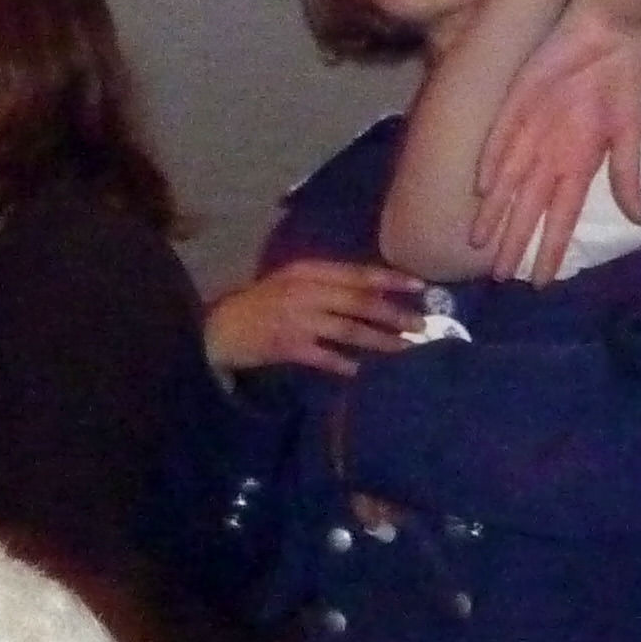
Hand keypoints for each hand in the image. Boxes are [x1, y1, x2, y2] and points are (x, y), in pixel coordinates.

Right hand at [205, 261, 427, 377]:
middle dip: (393, 313)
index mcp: (308, 271)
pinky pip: (325, 356)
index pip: (357, 273)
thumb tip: (373, 289)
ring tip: (405, 347)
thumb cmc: (261, 302)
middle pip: (359, 301)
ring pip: (349, 329)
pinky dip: (345, 363)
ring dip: (380, 339)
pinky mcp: (288, 346)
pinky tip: (363, 371)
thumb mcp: (292, 280)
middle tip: (422, 324)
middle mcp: (306, 291)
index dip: (390, 279)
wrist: (219, 327)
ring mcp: (297, 319)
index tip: (420, 285)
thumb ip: (327, 282)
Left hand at [473, 3, 640, 283]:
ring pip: (507, 180)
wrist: (614, 23)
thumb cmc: (626, 74)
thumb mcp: (630, 132)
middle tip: (497, 278)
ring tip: (478, 245)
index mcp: (580, 161)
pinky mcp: (518, 99)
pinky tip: (480, 188)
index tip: (543, 282)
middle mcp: (552, 151)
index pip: (562, 217)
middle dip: (514, 242)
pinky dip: (493, 160)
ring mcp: (532, 127)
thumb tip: (639, 221)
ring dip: (495, 212)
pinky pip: (501, 136)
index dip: (552, 247)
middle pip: (528, 207)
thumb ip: (626, 176)